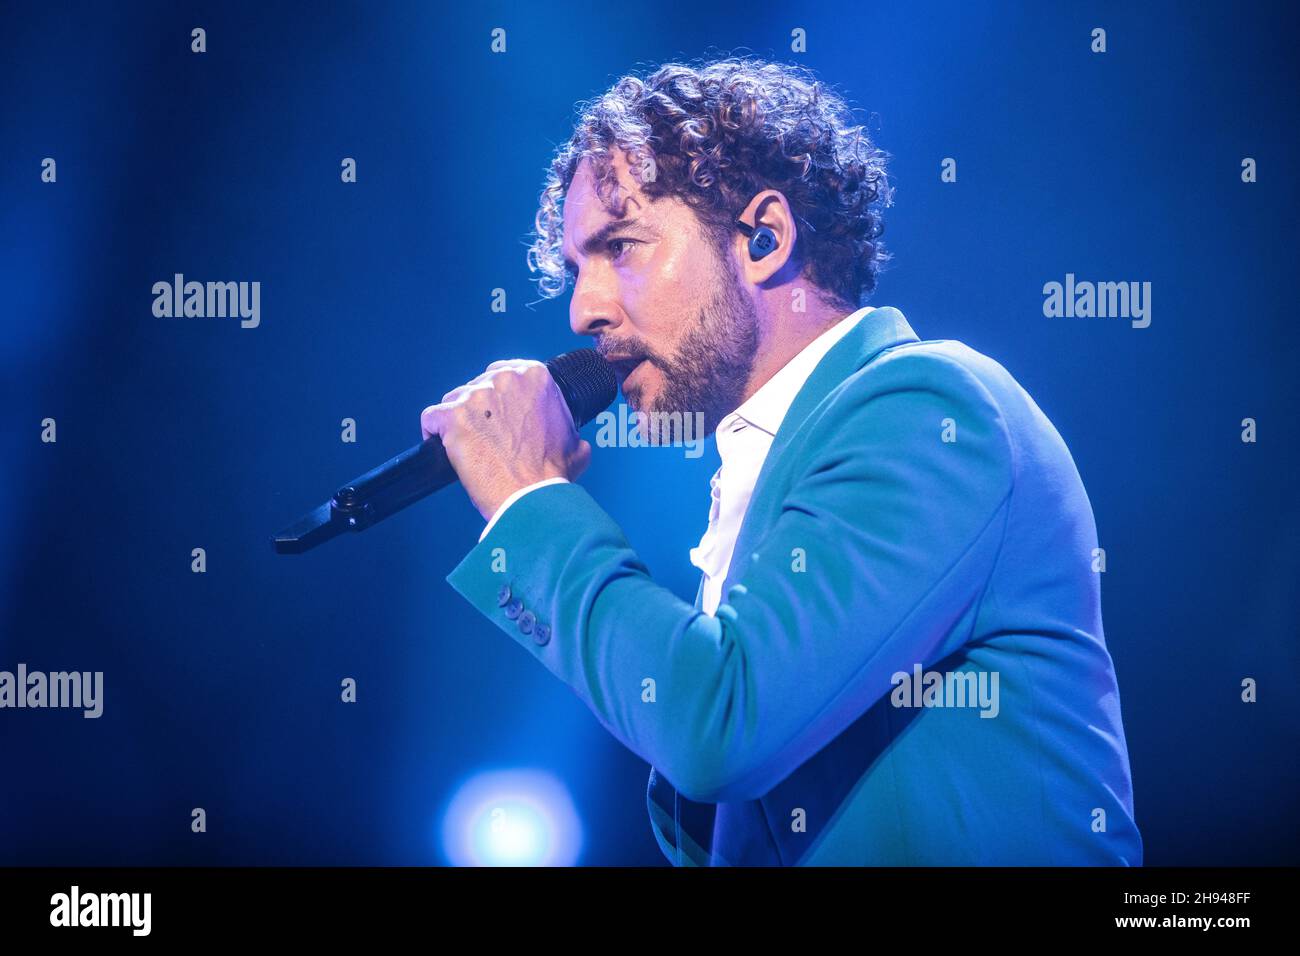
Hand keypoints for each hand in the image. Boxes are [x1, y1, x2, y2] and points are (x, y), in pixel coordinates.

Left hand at [420, 359, 591, 521]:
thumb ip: (566, 427)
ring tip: (467, 446)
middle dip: (479, 409)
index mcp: (535, 377)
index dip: (499, 398)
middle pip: (478, 386)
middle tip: (486, 436)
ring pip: (454, 400)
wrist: (532, 498)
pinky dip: (433, 432)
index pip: (505, 374)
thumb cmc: (552, 475)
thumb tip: (569, 436)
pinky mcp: (452, 416)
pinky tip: (442, 447)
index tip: (498, 416)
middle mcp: (505, 380)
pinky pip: (431, 417)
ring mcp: (477, 397)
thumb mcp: (575, 443)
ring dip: (458, 420)